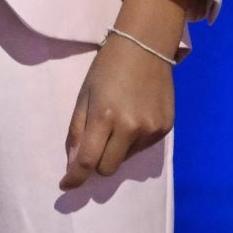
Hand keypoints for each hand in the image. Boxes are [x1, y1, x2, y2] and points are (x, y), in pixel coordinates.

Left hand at [61, 36, 173, 189]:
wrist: (145, 47)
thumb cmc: (107, 68)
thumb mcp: (84, 95)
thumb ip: (78, 130)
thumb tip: (74, 163)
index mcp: (105, 116)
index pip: (88, 160)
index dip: (75, 177)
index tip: (65, 185)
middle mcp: (131, 128)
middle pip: (108, 168)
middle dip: (96, 164)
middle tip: (93, 147)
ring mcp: (151, 130)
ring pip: (127, 159)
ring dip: (116, 151)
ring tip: (116, 122)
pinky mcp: (166, 128)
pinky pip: (143, 148)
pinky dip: (133, 142)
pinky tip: (133, 118)